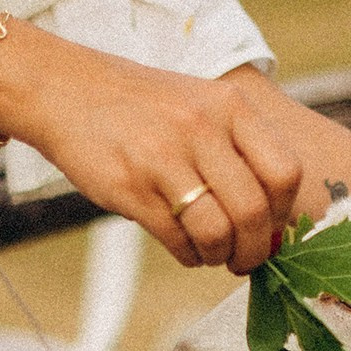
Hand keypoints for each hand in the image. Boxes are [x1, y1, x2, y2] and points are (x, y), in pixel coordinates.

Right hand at [0, 40, 301, 273]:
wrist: (65, 91)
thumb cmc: (143, 108)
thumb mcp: (201, 106)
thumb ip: (241, 151)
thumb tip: (274, 224)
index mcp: (229, 106)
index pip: (285, 173)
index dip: (284, 214)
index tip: (272, 230)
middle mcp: (201, 128)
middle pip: (253, 211)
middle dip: (255, 250)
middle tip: (245, 259)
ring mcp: (164, 157)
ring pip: (217, 232)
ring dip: (219, 256)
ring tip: (211, 253)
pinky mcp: (131, 187)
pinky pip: (177, 239)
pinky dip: (188, 255)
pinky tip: (183, 246)